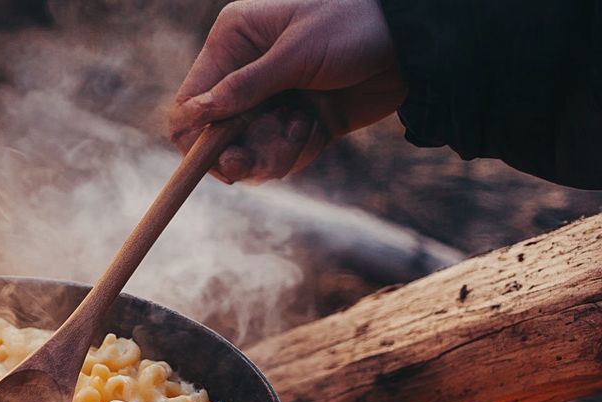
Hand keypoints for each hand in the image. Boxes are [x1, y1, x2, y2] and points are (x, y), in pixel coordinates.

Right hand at [169, 0, 406, 182]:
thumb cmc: (356, 28)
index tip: (216, 158)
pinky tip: (318, 129)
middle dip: (239, 151)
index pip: (191, 100)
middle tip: (250, 164)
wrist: (417, 46)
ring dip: (274, 152)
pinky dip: (297, 151)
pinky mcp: (297, 123)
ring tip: (302, 129)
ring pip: (249, 151)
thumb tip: (194, 114)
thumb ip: (244, 88)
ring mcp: (272, 100)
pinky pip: (279, 156)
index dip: (195, 136)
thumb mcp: (297, 55)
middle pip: (215, 135)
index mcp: (236, 40)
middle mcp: (247, 71)